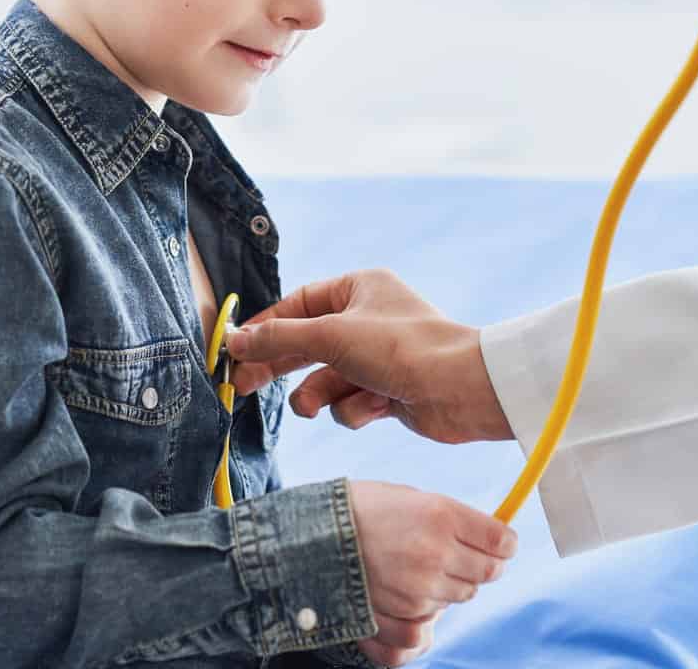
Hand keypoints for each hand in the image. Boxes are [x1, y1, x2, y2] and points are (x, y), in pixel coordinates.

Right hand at [226, 269, 513, 445]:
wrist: (463, 390)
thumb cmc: (403, 348)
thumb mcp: (331, 336)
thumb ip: (279, 338)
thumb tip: (235, 340)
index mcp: (358, 289)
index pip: (297, 305)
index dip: (265, 327)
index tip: (235, 349)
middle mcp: (367, 320)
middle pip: (306, 344)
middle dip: (279, 367)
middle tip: (243, 387)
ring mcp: (378, 358)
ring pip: (326, 380)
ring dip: (318, 395)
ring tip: (311, 408)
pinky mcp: (388, 392)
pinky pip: (351, 402)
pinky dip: (355, 409)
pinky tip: (374, 407)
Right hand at [348, 480, 515, 666]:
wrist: (312, 536)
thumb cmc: (364, 509)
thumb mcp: (412, 498)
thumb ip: (453, 518)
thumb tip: (493, 538)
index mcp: (441, 514)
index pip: (502, 542)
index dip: (504, 543)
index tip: (499, 543)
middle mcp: (436, 552)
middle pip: (489, 572)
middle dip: (480, 564)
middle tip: (459, 554)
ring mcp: (421, 587)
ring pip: (464, 595)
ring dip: (452, 584)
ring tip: (421, 566)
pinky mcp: (405, 613)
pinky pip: (437, 615)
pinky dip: (429, 604)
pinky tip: (408, 586)